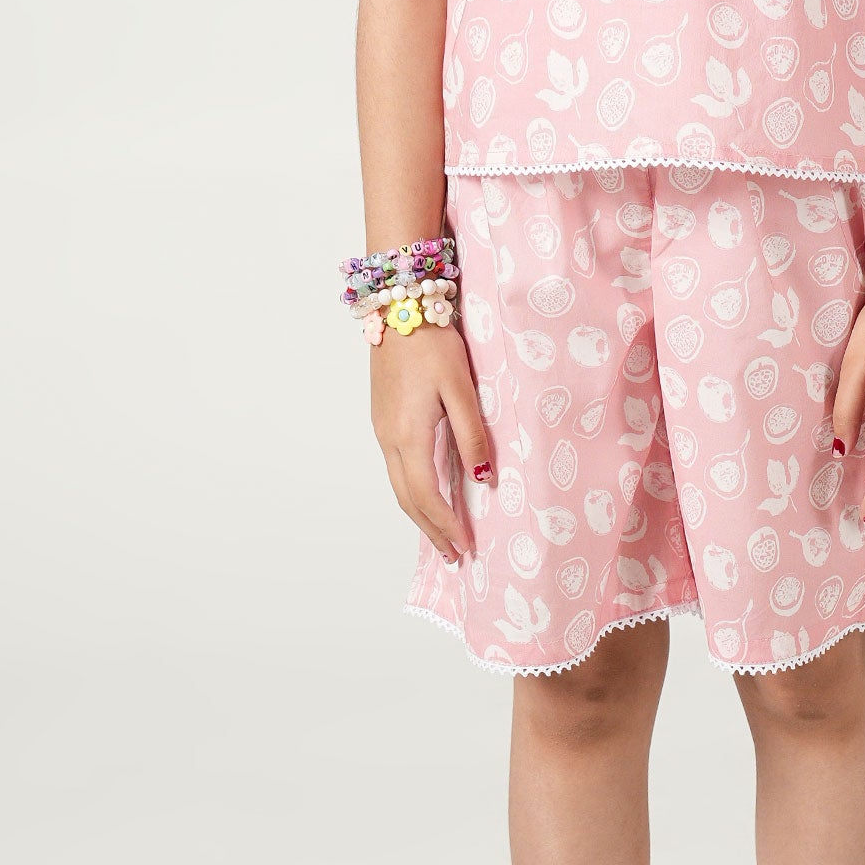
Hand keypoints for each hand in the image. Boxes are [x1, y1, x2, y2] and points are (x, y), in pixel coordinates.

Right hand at [369, 324, 491, 564]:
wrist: (397, 308)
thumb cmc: (433, 344)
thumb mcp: (461, 389)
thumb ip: (471, 434)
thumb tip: (482, 477)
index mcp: (409, 435)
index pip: (427, 495)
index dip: (446, 524)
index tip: (465, 546)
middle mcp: (389, 439)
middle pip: (408, 499)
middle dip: (431, 530)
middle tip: (453, 555)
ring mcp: (382, 429)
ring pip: (399, 485)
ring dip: (420, 514)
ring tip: (441, 534)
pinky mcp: (383, 419)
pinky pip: (397, 468)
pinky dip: (412, 492)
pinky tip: (427, 495)